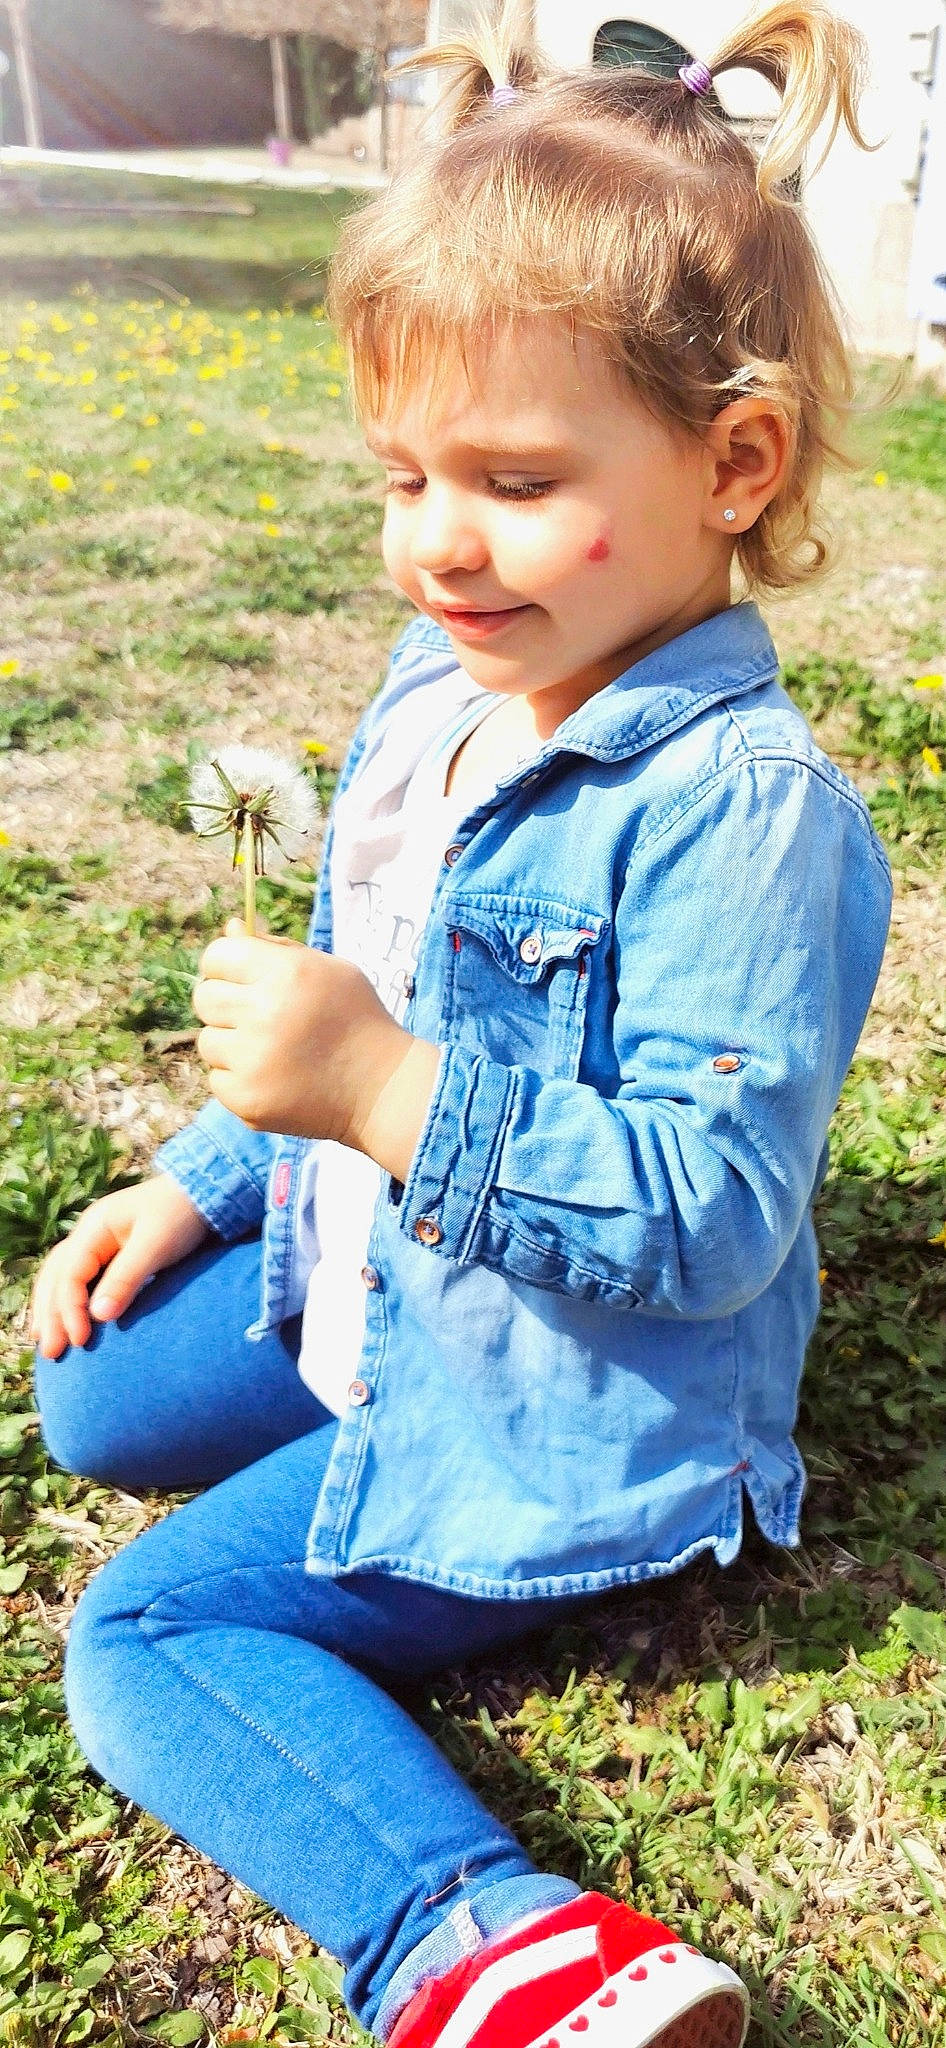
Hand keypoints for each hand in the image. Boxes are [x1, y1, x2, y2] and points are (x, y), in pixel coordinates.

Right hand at [29, 1175, 210, 1359]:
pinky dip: (67, 1301)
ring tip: (45, 1342)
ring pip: (60, 1278)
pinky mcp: (109, 1254)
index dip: (70, 1309)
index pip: (70, 1273)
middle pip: (57, 1276)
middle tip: (52, 1352)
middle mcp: (88, 1234)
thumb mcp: (155, 1246)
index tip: (80, 1339)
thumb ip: (126, 1278)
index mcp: (94, 1227)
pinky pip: (77, 1279)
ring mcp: (96, 1243)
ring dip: (51, 1309)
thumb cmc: (180, 1215)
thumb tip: (98, 1316)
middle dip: (51, 1315)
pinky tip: (64, 1321)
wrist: (203, 1193)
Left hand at [192, 924, 439, 1177]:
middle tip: (259, 1019)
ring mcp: (253, 1060)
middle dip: (226, 1005)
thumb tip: (231, 926)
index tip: (239, 980)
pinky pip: (217, 1079)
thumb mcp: (328, 971)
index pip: (218, 956)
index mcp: (287, 974)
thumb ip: (276, 948)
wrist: (382, 1089)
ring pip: (208, 1041)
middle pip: (204, 998)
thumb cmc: (355, 1021)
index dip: (224, 966)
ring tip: (273, 1053)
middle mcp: (266, 1013)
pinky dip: (239, 1079)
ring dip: (232, 1045)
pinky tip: (274, 1079)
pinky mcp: (247, 1099)